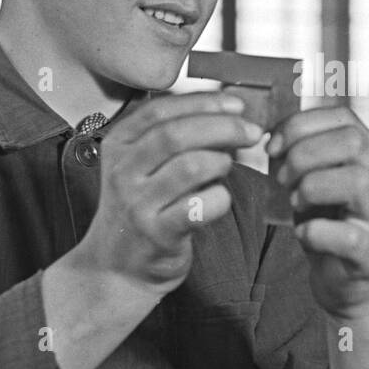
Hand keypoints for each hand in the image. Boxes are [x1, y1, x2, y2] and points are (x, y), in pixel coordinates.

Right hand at [76, 91, 262, 296]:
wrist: (117, 266)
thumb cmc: (142, 208)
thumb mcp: (142, 166)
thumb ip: (174, 138)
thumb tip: (228, 112)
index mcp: (119, 145)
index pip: (160, 110)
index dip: (204, 102)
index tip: (236, 103)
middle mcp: (123, 171)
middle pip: (176, 135)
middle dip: (223, 127)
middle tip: (251, 132)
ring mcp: (138, 204)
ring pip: (190, 167)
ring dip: (221, 162)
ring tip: (228, 167)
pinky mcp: (157, 234)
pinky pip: (199, 207)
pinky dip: (220, 198)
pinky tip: (221, 198)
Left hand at [268, 107, 368, 323]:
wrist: (350, 279)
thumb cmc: (329, 220)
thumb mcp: (315, 178)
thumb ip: (299, 153)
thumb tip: (268, 136)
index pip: (343, 118)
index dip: (300, 125)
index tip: (271, 146)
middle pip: (353, 142)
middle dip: (305, 154)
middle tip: (282, 178)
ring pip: (358, 180)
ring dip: (313, 187)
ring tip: (294, 202)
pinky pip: (349, 235)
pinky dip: (316, 232)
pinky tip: (302, 233)